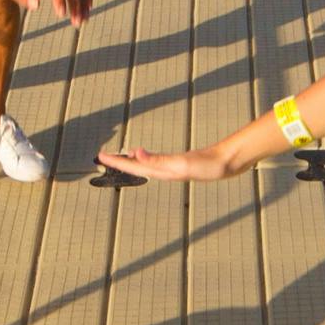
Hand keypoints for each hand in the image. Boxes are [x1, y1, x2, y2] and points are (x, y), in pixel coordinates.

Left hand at [96, 141, 230, 181]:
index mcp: (161, 171)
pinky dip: (143, 157)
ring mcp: (169, 167)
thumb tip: (136, 154)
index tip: (101, 156)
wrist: (223, 165)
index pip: (133, 166)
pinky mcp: (175, 163)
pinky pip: (153, 161)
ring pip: (143, 165)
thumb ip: (158, 160)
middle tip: (101, 155)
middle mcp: (162, 170)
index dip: (116, 162)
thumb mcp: (180, 163)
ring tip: (116, 157)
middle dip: (118, 162)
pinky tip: (141, 154)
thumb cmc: (205, 166)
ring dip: (129, 161)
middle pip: (134, 167)